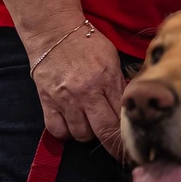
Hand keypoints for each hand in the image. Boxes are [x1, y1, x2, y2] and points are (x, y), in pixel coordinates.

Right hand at [25, 23, 125, 158]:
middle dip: (113, 145)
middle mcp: (85, 92)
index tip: (134, 143)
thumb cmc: (87, 44)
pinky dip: (67, 132)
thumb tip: (130, 108)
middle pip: (103, 132)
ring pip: (81, 134)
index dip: (128, 134)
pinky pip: (58, 131)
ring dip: (89, 134)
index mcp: (106, 80)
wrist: (54, 32)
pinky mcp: (47, 102)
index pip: (122, 117)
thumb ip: (120, 85)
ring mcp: (65, 99)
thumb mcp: (112, 59)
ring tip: (92, 124)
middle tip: (118, 149)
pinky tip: (73, 124)